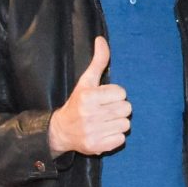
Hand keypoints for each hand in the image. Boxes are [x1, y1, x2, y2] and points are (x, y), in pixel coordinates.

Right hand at [47, 37, 130, 156]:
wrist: (61, 131)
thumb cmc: (77, 103)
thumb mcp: (86, 81)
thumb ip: (98, 61)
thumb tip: (101, 39)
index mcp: (88, 97)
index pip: (122, 93)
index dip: (115, 95)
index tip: (104, 98)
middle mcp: (89, 115)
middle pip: (126, 108)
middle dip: (118, 108)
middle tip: (106, 110)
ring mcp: (93, 132)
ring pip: (125, 124)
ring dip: (118, 122)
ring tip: (105, 121)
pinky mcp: (96, 146)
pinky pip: (121, 139)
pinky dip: (115, 136)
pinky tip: (104, 132)